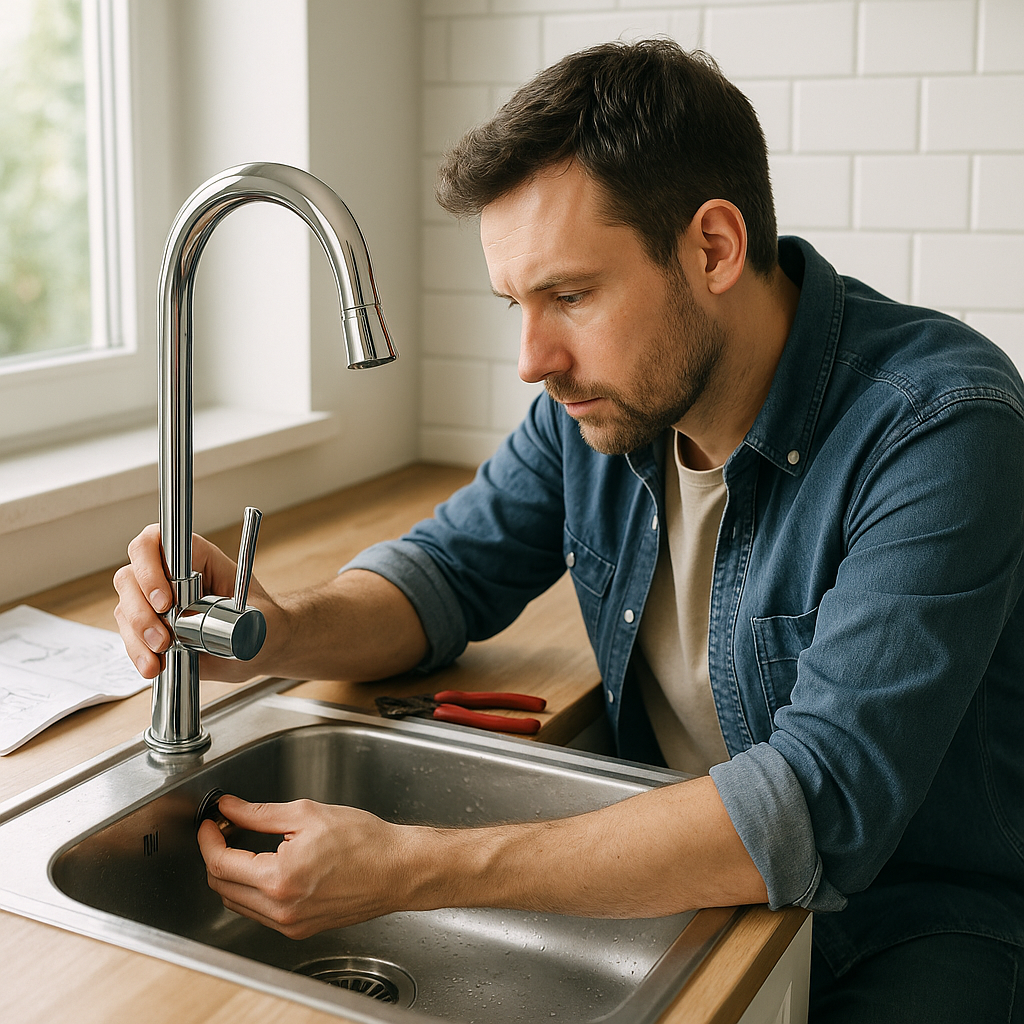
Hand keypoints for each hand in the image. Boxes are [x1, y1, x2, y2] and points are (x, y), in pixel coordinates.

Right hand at [113, 524, 274, 680]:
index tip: (165, 601)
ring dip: (138, 635)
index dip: (151, 566)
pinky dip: (138, 653)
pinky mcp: (150, 627)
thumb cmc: (262, 619)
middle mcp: (169, 574)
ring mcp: (154, 601)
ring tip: (161, 654)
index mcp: (197, 557)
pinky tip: (153, 666)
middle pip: (130, 577)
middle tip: (163, 638)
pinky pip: (130, 636)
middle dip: (141, 610)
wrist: (260, 646)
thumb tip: (218, 627)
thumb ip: (239, 617)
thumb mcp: (259, 613)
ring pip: (125, 608)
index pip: (156, 542)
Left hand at [197, 795, 408, 937]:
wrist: (397, 869)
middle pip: (223, 887)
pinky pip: (259, 913)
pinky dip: (251, 890)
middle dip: (217, 856)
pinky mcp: (300, 929)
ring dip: (232, 875)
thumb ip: (260, 814)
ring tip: (244, 846)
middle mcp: (281, 909)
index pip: (222, 864)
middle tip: (226, 830)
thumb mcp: (308, 814)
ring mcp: (290, 924)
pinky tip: (265, 867)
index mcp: (279, 879)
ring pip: (238, 903)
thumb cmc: (364, 842)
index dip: (210, 840)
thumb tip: (230, 808)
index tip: (211, 823)